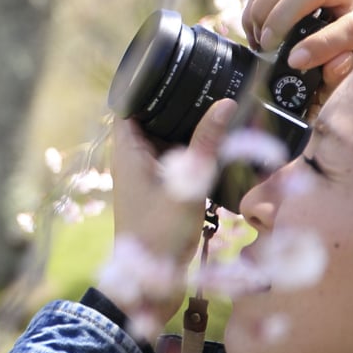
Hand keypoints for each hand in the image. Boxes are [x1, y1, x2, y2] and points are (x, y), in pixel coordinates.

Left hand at [107, 98, 235, 322]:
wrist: (151, 286)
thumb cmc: (159, 236)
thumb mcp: (188, 185)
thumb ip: (207, 145)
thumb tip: (225, 104)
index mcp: (128, 149)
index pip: (131, 100)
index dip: (149, 82)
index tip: (178, 67)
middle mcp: (135, 158)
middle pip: (156, 117)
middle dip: (182, 105)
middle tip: (214, 85)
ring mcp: (149, 175)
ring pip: (172, 140)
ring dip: (193, 130)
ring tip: (224, 109)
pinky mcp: (164, 191)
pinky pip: (180, 162)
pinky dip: (197, 154)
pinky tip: (222, 148)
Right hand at [241, 0, 352, 91]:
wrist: (332, 31)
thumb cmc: (338, 57)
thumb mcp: (344, 75)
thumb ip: (341, 75)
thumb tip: (334, 64)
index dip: (323, 45)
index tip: (294, 62)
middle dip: (284, 17)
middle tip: (268, 45)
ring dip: (265, 9)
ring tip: (260, 38)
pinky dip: (255, 5)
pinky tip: (256, 28)